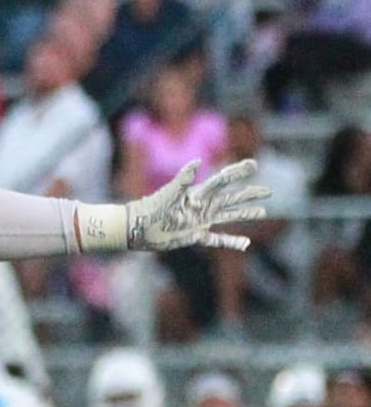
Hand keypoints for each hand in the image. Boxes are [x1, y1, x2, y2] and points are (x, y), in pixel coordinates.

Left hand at [127, 159, 270, 252]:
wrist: (138, 227)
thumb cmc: (152, 207)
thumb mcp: (169, 192)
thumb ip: (183, 178)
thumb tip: (197, 162)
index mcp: (199, 193)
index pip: (223, 179)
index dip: (238, 172)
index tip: (254, 165)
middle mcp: (203, 206)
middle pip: (232, 198)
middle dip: (250, 194)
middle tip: (268, 191)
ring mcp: (201, 221)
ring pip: (229, 216)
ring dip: (245, 214)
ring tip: (263, 212)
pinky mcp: (195, 236)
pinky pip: (217, 239)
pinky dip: (231, 241)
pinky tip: (245, 243)